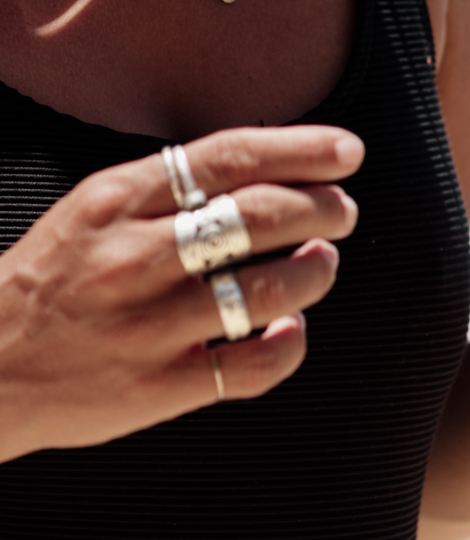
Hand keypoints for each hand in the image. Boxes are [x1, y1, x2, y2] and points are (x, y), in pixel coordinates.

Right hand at [0, 126, 363, 462]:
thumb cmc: (53, 281)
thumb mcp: (93, 210)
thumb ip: (173, 187)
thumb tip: (281, 168)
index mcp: (116, 201)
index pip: (230, 158)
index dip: (303, 151)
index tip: (347, 152)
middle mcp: (130, 259)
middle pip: (259, 218)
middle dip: (323, 208)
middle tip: (343, 211)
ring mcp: (144, 327)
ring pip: (267, 289)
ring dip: (316, 271)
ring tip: (322, 261)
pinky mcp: (156, 388)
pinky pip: (254, 365)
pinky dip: (290, 342)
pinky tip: (291, 327)